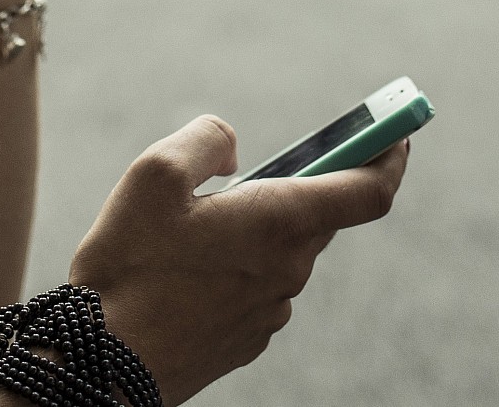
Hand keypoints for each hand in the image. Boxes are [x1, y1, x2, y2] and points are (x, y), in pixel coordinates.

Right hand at [67, 115, 408, 403]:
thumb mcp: (154, 173)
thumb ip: (207, 139)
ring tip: (192, 229)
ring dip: (257, 232)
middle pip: (318, 217)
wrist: (101, 363)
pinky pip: (256, 290)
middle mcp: (288, 270)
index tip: (397, 134)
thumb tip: (237, 150)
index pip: (369, 191)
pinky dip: (236, 270)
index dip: (390, 156)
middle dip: (300, 187)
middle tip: (257, 169)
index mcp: (279, 222)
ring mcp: (270, 313)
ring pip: (281, 254)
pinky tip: (183, 272)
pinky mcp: (246, 342)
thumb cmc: (128, 265)